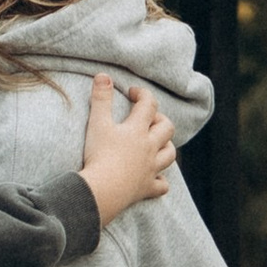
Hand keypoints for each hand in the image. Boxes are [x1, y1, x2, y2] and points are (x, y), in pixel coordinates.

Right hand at [80, 73, 174, 221]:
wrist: (103, 190)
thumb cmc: (99, 155)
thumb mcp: (97, 123)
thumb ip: (100, 98)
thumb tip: (103, 75)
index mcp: (138, 130)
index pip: (149, 104)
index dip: (142, 94)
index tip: (132, 93)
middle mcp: (149, 148)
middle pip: (166, 128)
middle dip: (160, 119)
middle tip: (146, 118)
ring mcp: (150, 169)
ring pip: (170, 155)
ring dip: (166, 147)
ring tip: (155, 144)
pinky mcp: (146, 188)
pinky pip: (161, 186)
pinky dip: (161, 181)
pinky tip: (155, 178)